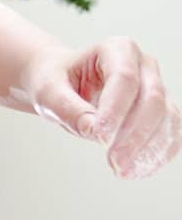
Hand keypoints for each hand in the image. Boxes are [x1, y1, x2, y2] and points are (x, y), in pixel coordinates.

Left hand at [20, 38, 180, 177]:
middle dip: (135, 135)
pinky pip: (170, 137)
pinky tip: (135, 170)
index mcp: (117, 49)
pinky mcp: (162, 114)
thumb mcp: (49, 90)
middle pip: (152, 99)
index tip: (100, 137)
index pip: (124, 78)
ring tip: (121, 170)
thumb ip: (67, 108)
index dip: (116, 110)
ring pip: (167, 120)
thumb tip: (93, 130)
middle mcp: (143, 65)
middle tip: (114, 161)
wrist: (63, 83)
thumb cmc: (56, 80)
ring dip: (148, 150)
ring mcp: (157, 88)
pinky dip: (155, 157)